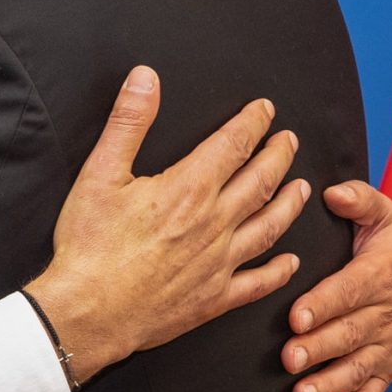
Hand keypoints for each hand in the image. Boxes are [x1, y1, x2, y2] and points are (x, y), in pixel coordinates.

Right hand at [23, 66, 306, 387]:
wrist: (89, 312)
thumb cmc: (90, 246)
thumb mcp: (100, 174)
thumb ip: (128, 122)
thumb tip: (146, 78)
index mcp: (189, 189)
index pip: (232, 145)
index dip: (252, 124)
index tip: (266, 110)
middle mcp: (214, 224)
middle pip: (259, 182)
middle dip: (278, 157)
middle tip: (289, 142)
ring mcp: (218, 263)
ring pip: (267, 228)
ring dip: (288, 205)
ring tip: (302, 188)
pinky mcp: (213, 299)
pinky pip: (257, 283)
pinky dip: (278, 272)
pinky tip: (290, 262)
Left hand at [283, 181, 391, 391]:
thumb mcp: (385, 218)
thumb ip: (360, 201)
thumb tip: (331, 192)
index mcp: (379, 276)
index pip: (349, 291)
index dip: (324, 305)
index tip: (297, 317)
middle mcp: (384, 314)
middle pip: (350, 334)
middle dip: (319, 348)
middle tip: (290, 359)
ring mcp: (386, 346)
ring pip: (358, 368)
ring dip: (330, 384)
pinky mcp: (386, 369)